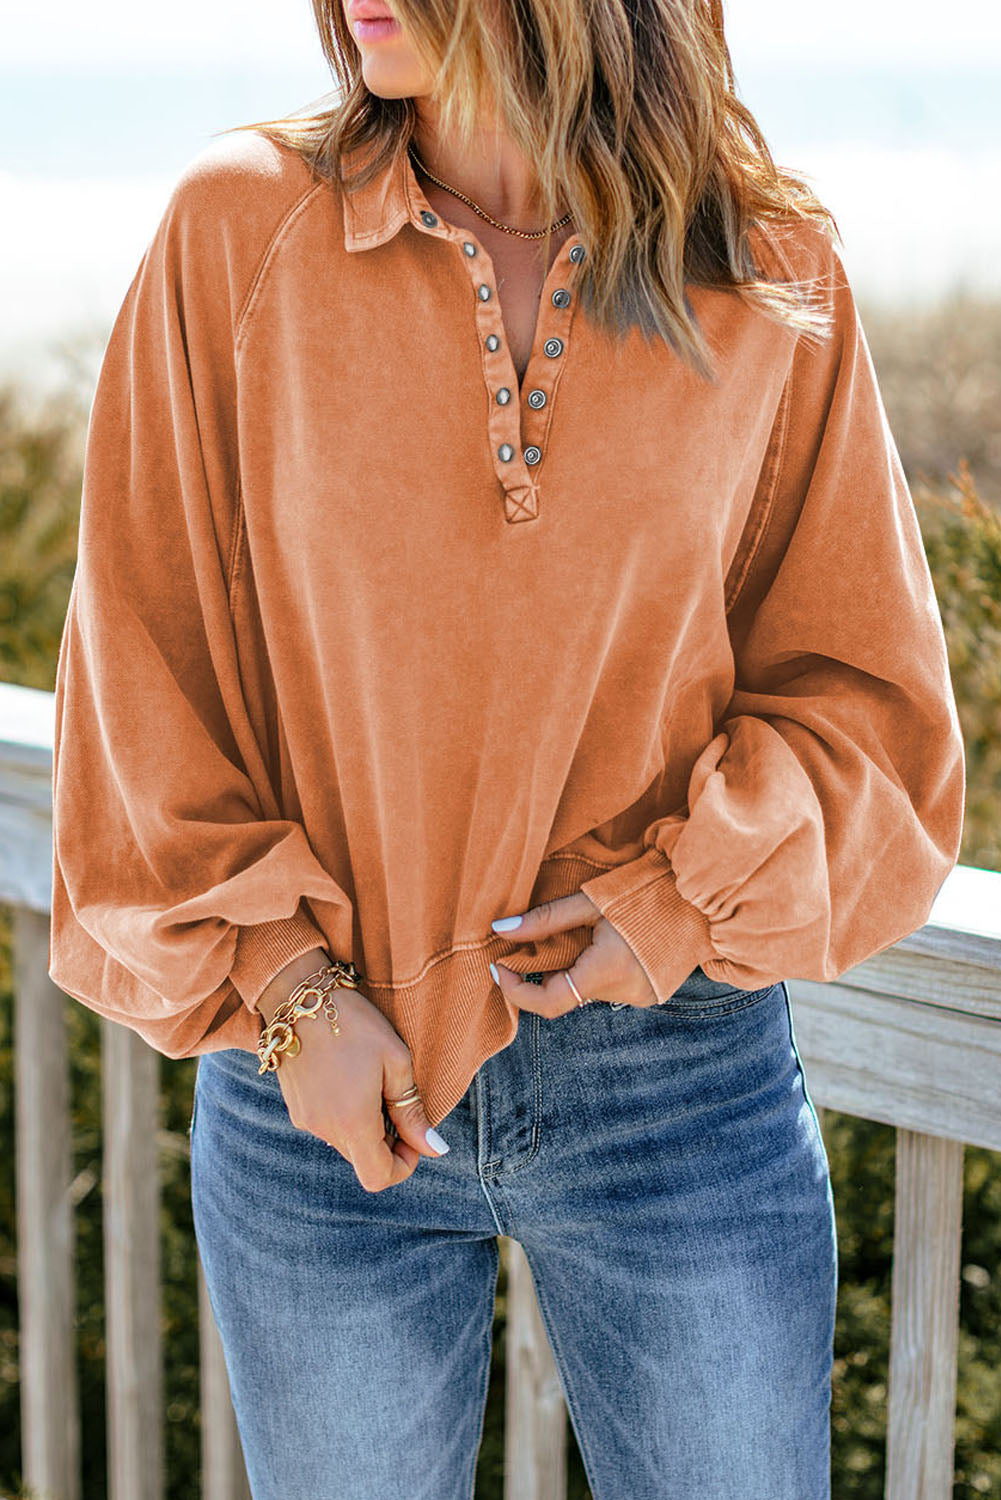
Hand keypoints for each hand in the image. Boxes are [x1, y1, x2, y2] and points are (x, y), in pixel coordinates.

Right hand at [256, 949, 448, 1192]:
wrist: (299, 996)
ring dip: (365, 1126)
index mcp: (352, 1123)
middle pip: (362, 1159)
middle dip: (387, 1142)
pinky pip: (326, 1124)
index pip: (378, 1177)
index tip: (415, 1137)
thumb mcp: (396, 1062)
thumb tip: (433, 1148)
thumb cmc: (355, 1023)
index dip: (403, 1165)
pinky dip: (344, 1114)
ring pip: (344, 1141)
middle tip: (398, 1100)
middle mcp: (324, 1129)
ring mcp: (305, 1119)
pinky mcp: (295, 1106)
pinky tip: (350, 1078)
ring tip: (373, 1082)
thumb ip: (412, 1111)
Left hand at [489, 893, 659, 1015]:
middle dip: (548, 970)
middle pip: (567, 993)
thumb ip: (544, 920)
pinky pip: (607, 988)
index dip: (516, 990)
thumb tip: (501, 930)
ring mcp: (640, 997)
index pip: (548, 1002)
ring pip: (586, 990)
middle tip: (547, 938)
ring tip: (588, 935)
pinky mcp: (649, 994)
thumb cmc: (645, 892)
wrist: (700, 898)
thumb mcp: (589, 901)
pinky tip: (608, 945)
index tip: (499, 966)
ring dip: (573, 969)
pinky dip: (595, 971)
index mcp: (608, 971)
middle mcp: (625, 993)